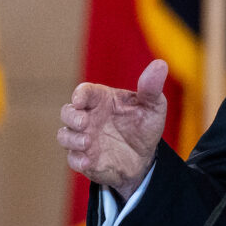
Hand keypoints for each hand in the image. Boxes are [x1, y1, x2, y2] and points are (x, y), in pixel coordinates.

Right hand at [57, 58, 168, 198]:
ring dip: (72, 138)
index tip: (80, 100)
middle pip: (67, 111)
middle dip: (71, 116)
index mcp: (102, 100)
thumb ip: (152, 88)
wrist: (145, 158)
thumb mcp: (153, 106)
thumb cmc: (144, 126)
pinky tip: (87, 161)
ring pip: (64, 135)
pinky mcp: (84, 158)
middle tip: (84, 122)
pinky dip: (77, 159)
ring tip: (87, 142)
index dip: (79, 94)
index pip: (85, 92)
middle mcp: (89, 117)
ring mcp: (84, 138)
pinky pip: (72, 159)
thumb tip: (160, 64)